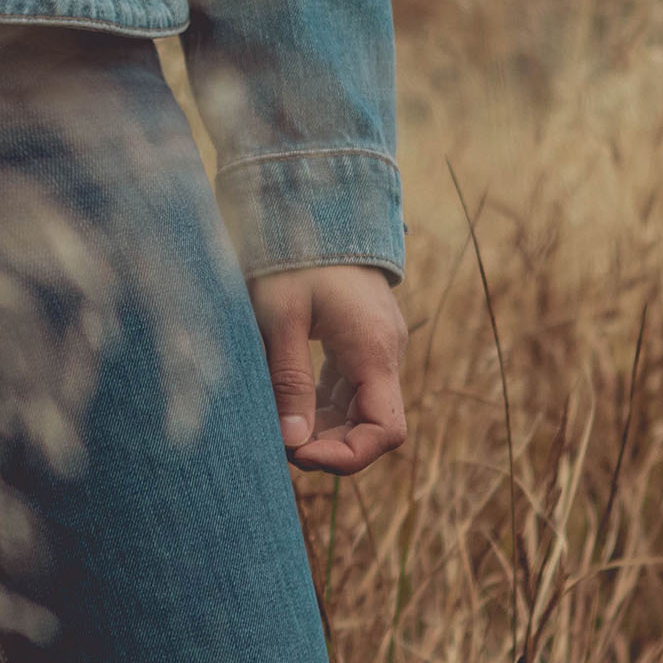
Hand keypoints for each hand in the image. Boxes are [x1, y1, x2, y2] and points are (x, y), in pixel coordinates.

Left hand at [251, 264, 408, 475]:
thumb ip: (289, 380)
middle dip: (329, 446)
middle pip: (373, 426)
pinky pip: (349, 388)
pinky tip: (287, 406)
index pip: (386, 431)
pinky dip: (321, 406)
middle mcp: (385, 353)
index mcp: (374, 350)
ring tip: (276, 428)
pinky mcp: (361, 340)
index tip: (299, 455)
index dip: (348, 457)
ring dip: (323, 428)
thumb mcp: (281, 317)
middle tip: (278, 445)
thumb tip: (292, 443)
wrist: (315, 205)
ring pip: (359, 409)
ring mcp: (376, 347)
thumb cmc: (294, 255)